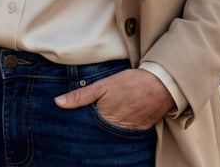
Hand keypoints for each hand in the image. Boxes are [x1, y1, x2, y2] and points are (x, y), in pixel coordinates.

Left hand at [53, 68, 173, 129]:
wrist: (161, 84)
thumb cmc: (130, 82)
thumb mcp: (102, 85)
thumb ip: (80, 96)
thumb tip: (58, 102)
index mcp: (104, 118)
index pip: (86, 129)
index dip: (78, 128)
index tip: (70, 127)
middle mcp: (116, 129)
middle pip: (98, 135)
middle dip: (91, 132)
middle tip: (85, 127)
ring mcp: (129, 132)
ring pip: (111, 136)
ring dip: (105, 132)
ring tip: (101, 125)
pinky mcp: (140, 131)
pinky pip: (126, 136)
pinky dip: (120, 132)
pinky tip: (115, 126)